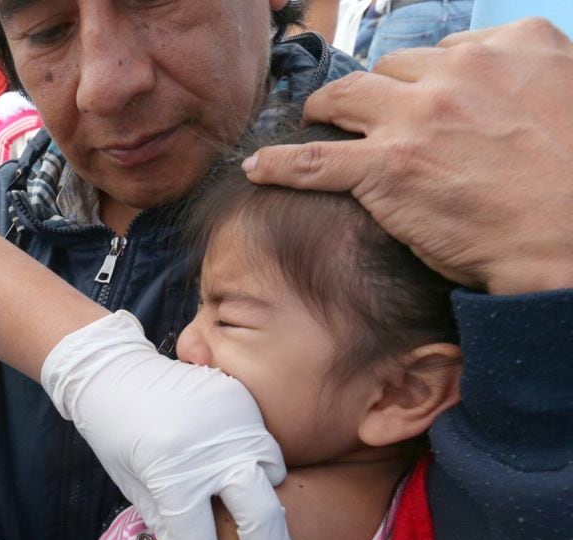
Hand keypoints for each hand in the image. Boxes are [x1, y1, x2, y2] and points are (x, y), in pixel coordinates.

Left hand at [42, 312, 294, 539]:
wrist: (115, 372)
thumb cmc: (118, 436)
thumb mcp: (135, 487)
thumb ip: (168, 531)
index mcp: (172, 477)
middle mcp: (210, 451)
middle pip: (260, 519)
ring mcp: (233, 423)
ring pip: (272, 480)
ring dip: (269, 511)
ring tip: (262, 539)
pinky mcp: (243, 403)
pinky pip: (266, 447)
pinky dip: (260, 470)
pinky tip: (251, 486)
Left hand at [243, 18, 572, 294]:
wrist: (572, 235)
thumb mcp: (569, 95)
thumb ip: (524, 83)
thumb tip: (502, 90)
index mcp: (512, 45)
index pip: (444, 52)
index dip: (425, 81)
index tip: (418, 102)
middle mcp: (459, 71)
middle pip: (390, 70)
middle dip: (374, 94)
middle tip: (362, 117)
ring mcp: (416, 118)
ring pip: (346, 97)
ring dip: (324, 109)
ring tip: (313, 121)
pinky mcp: (386, 168)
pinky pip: (313, 159)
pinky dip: (279, 162)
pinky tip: (258, 166)